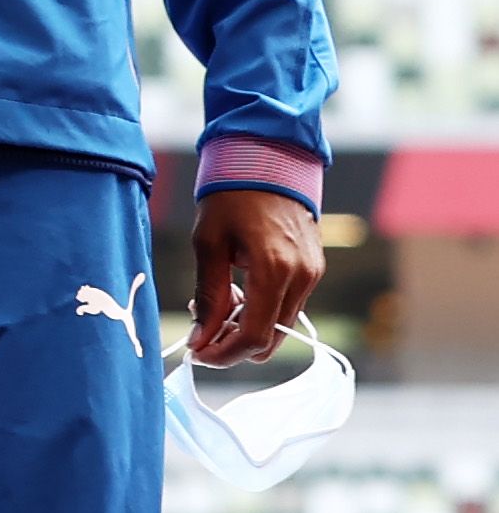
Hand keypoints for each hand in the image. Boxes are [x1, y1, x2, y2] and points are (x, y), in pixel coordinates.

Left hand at [188, 188, 324, 367]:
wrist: (267, 159)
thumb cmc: (230, 195)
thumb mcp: (208, 244)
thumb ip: (209, 294)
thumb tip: (201, 336)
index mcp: (274, 269)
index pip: (256, 336)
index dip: (225, 352)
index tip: (197, 353)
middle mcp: (302, 277)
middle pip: (272, 338)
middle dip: (234, 344)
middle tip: (201, 334)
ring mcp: (313, 273)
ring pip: (281, 324)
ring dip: (247, 328)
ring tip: (215, 307)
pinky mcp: (314, 269)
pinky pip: (288, 305)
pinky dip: (262, 310)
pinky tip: (237, 295)